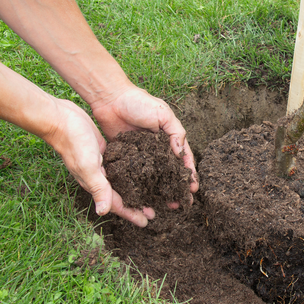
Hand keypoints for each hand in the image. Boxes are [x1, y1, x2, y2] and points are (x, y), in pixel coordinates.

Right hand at [43, 99, 155, 226]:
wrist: (61, 119)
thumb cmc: (73, 143)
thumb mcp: (88, 166)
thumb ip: (98, 188)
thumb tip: (102, 213)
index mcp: (94, 183)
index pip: (116, 204)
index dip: (131, 214)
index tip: (146, 222)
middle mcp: (98, 177)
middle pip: (120, 196)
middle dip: (136, 205)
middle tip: (153, 211)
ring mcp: (101, 165)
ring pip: (121, 182)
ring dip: (135, 189)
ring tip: (149, 193)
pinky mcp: (104, 152)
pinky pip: (119, 167)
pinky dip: (130, 172)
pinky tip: (140, 171)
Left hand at [90, 86, 198, 200]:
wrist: (110, 98)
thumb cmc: (138, 102)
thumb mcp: (163, 114)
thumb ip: (175, 132)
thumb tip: (181, 153)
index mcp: (169, 138)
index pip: (183, 159)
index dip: (189, 174)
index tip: (193, 189)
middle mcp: (157, 149)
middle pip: (169, 173)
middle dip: (176, 188)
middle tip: (181, 204)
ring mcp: (141, 155)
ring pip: (153, 177)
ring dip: (159, 191)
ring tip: (164, 205)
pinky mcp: (125, 158)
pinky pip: (134, 175)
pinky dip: (139, 186)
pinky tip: (142, 198)